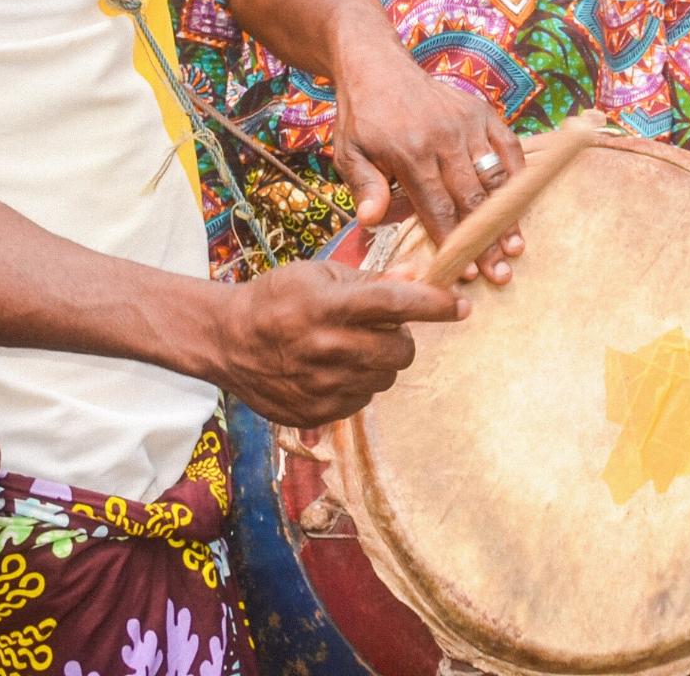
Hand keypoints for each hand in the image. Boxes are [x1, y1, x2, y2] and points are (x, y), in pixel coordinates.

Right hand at [212, 258, 469, 427]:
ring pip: (386, 377)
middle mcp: (328, 349)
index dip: (435, 305)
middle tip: (384, 327)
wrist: (226, 341)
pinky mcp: (315, 414)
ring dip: (381, 361)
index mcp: (329, 308)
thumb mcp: (321, 274)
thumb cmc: (278, 297)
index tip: (462, 307)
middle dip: (403, 337)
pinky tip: (334, 368)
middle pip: (400, 350)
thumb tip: (417, 278)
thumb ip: (371, 280)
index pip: (396, 304)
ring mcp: (321, 387)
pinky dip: (359, 383)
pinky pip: (362, 400)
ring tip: (351, 346)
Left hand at [330, 44, 526, 283]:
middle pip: (471, 199)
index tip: (465, 273)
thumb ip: (364, 187)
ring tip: (516, 246)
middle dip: (486, 240)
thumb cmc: (363, 118)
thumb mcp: (349, 153)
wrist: (379, 68)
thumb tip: (371, 222)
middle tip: (500, 273)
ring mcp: (467, 123)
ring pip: (494, 176)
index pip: (437, 208)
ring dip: (507, 214)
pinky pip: (507, 146)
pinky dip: (518, 174)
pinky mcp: (482, 112)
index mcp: (410, 153)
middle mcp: (444, 138)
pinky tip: (522, 202)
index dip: (453, 242)